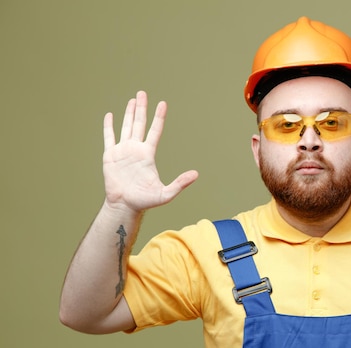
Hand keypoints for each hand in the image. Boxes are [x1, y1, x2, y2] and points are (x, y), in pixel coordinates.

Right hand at [102, 91, 197, 212]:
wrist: (125, 205)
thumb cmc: (145, 201)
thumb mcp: (166, 193)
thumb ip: (180, 183)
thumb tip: (196, 174)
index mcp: (148, 155)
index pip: (155, 131)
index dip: (159, 117)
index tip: (162, 103)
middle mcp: (136, 149)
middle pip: (139, 124)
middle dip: (141, 108)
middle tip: (143, 93)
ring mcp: (123, 151)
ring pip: (126, 127)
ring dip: (128, 113)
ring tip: (132, 100)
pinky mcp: (110, 156)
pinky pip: (109, 137)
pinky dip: (108, 126)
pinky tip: (110, 115)